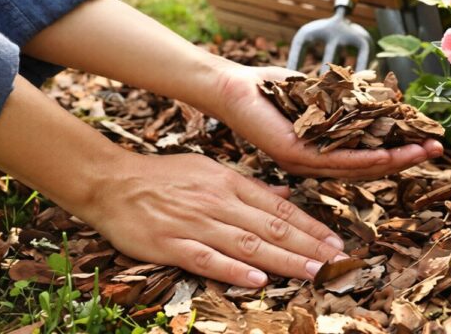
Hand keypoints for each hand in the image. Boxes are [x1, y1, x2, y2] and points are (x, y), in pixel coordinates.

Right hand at [82, 152, 345, 286]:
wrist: (113, 182)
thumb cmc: (164, 176)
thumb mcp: (210, 170)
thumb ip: (249, 186)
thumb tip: (285, 196)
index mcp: (229, 182)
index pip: (280, 209)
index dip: (311, 227)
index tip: (334, 242)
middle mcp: (218, 202)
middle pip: (271, 228)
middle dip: (308, 247)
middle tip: (337, 262)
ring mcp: (195, 224)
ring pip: (247, 245)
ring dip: (283, 261)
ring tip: (312, 273)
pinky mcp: (171, 245)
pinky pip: (207, 259)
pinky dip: (234, 271)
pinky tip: (258, 281)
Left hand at [215, 65, 444, 179]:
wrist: (232, 87)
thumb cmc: (271, 90)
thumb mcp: (318, 94)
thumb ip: (346, 100)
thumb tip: (379, 94)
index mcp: (322, 149)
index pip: (367, 155)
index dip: (400, 150)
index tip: (428, 141)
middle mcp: (316, 162)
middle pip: (369, 166)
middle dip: (406, 158)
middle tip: (438, 150)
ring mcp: (305, 161)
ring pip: (357, 166)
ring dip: (395, 160)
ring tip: (425, 152)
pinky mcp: (294, 154)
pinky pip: (335, 159)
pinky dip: (366, 158)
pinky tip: (390, 154)